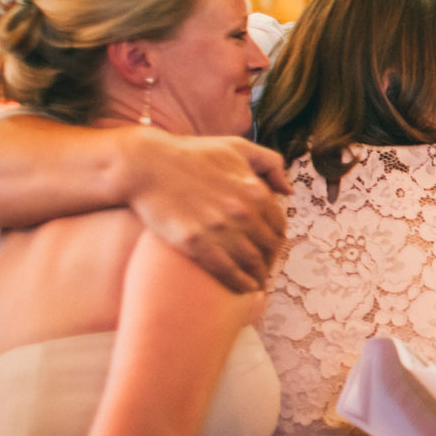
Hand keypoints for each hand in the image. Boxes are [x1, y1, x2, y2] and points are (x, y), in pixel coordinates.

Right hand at [123, 131, 289, 292]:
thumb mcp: (238, 147)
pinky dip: (240, 283)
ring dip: (259, 276)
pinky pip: (227, 271)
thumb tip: (289, 190)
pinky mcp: (195, 242)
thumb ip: (271, 164)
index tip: (271, 250)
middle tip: (265, 270)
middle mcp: (243, 211)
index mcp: (255, 191)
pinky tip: (244, 288)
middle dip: (270, 261)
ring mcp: (219, 228)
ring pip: (251, 262)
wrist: (146, 165)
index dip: (277, 242)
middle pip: (268, 248)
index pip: (279, 227)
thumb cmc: (192, 154)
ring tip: (257, 283)